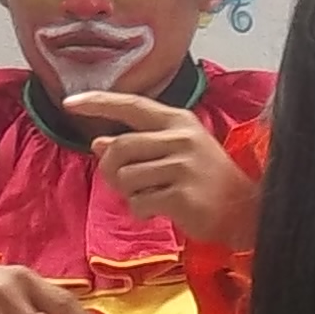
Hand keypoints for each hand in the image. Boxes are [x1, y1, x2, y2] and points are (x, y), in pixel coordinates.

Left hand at [67, 93, 260, 245]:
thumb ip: (138, 145)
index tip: (69, 102)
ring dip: (129, 194)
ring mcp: (182, 165)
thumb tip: (98, 143)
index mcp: (178, 121)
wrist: (246, 210)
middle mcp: (180, 137)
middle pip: (119, 148)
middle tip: (123, 183)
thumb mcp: (175, 153)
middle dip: (110, 170)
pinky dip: (142, 211)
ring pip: (126, 177)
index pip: (131, 105)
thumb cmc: (206, 180)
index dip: (98, 103)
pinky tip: (161, 210)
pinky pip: (139, 202)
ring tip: (150, 197)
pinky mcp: (181, 194)